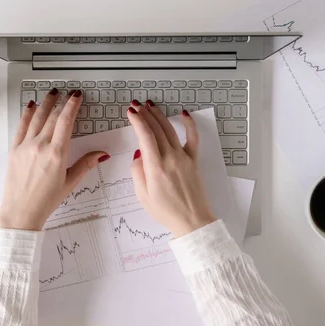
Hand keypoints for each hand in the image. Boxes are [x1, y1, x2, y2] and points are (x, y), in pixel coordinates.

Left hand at [0, 89, 108, 230]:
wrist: (21, 212)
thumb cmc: (46, 201)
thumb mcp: (70, 183)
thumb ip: (85, 164)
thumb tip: (102, 153)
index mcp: (57, 154)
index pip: (66, 121)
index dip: (72, 106)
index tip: (77, 96)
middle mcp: (40, 146)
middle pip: (52, 116)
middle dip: (61, 102)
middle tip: (68, 93)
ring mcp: (25, 146)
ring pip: (37, 118)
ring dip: (45, 103)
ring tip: (52, 93)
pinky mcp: (14, 150)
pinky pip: (21, 126)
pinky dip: (27, 114)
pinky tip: (31, 106)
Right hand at [127, 100, 216, 237]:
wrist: (192, 220)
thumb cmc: (165, 211)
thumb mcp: (142, 195)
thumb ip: (138, 172)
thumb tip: (139, 154)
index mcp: (156, 167)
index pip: (145, 136)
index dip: (137, 120)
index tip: (130, 112)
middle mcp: (170, 158)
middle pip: (156, 129)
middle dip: (145, 114)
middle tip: (136, 105)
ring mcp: (184, 157)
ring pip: (170, 130)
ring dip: (159, 115)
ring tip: (150, 105)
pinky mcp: (194, 160)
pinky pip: (193, 138)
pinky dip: (189, 124)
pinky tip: (184, 113)